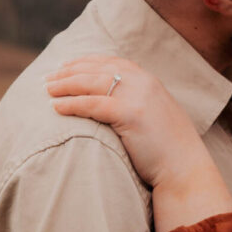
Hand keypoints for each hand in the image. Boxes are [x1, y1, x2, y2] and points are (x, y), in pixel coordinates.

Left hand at [45, 55, 204, 187]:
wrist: (185, 169)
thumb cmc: (169, 149)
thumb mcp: (155, 115)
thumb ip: (138, 102)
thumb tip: (112, 104)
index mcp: (149, 80)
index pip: (111, 62)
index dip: (85, 62)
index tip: (65, 66)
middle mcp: (143, 82)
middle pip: (97, 69)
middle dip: (69, 71)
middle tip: (47, 78)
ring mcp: (138, 96)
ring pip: (92, 83)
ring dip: (65, 85)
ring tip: (46, 90)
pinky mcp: (131, 114)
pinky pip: (93, 104)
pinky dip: (72, 104)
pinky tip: (56, 107)